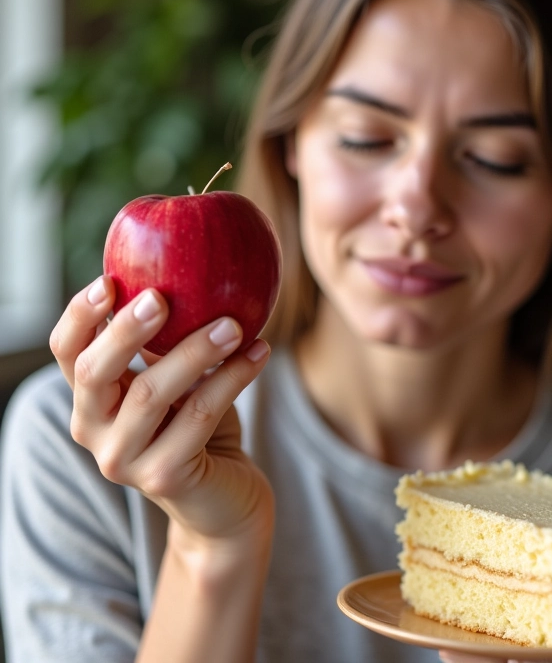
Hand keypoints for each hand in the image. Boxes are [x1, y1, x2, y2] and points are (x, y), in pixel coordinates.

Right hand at [50, 275, 274, 541]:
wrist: (224, 499)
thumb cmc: (199, 425)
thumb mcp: (176, 380)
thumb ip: (168, 342)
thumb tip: (189, 275)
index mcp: (92, 398)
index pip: (67, 352)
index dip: (80, 316)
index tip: (109, 280)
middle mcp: (94, 430)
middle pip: (93, 372)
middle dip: (125, 330)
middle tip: (161, 297)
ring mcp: (123, 460)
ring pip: (151, 394)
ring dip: (196, 351)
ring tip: (235, 325)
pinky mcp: (163, 478)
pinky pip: (198, 415)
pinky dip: (232, 379)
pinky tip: (260, 352)